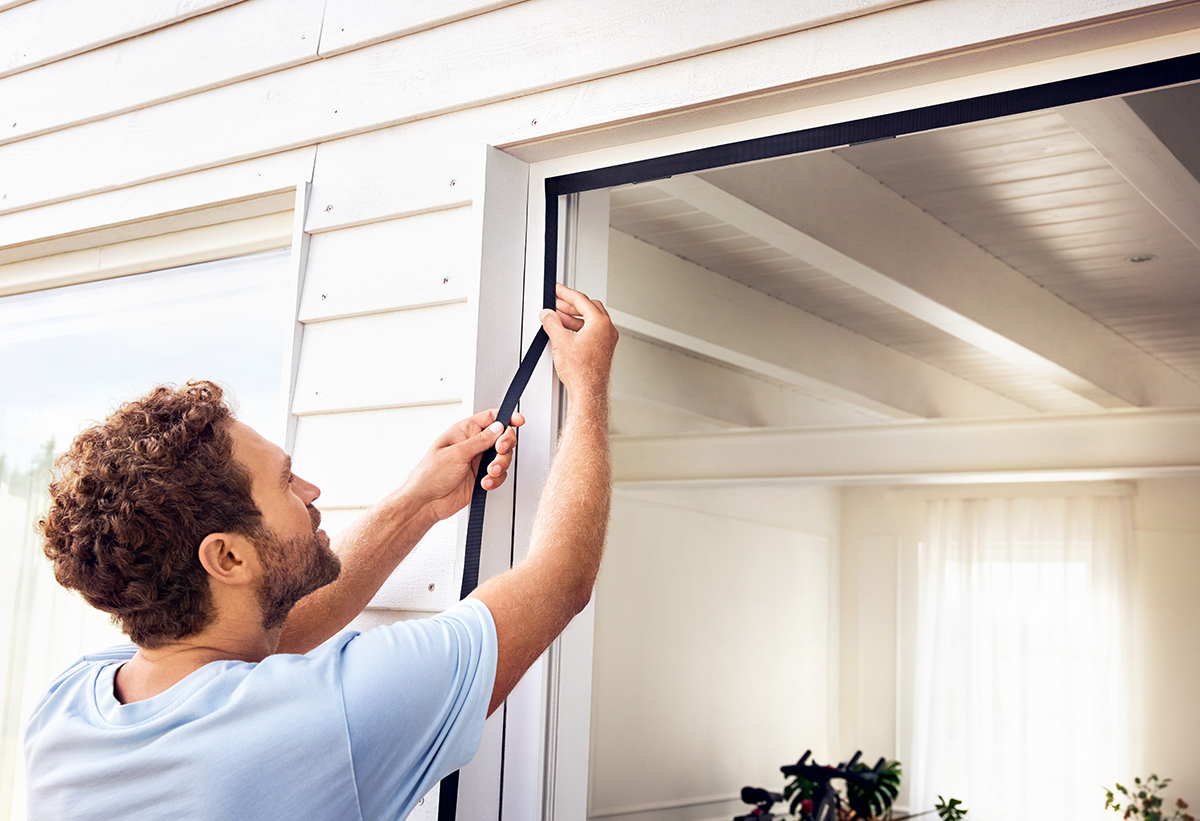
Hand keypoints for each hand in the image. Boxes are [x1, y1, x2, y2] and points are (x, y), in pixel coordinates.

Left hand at [401, 409, 524, 522]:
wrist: (426, 502)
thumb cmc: (429, 475)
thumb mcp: (456, 453)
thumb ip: (480, 440)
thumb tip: (498, 428)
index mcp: (464, 432)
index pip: (490, 418)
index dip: (506, 417)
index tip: (518, 421)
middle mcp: (472, 445)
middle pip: (502, 437)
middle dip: (505, 445)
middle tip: (499, 451)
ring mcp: (478, 461)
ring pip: (503, 457)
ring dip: (500, 465)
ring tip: (489, 473)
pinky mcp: (481, 477)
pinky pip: (499, 475)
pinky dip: (495, 480)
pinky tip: (484, 483)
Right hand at [539, 283, 618, 396]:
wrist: (588, 392)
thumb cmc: (582, 372)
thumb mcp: (560, 341)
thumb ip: (552, 323)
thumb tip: (548, 314)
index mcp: (600, 323)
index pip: (581, 300)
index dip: (566, 293)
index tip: (557, 289)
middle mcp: (607, 330)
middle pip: (588, 307)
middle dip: (570, 304)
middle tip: (556, 301)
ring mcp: (606, 340)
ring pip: (590, 320)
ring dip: (573, 316)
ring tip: (556, 316)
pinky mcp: (602, 349)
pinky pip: (591, 331)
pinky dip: (578, 327)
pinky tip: (565, 331)